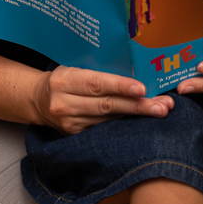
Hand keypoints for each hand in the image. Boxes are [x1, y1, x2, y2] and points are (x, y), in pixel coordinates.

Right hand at [33, 66, 174, 134]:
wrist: (40, 101)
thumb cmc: (66, 79)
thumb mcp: (75, 68)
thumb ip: (100, 71)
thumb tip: (137, 72)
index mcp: (64, 81)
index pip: (96, 84)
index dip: (120, 86)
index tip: (142, 88)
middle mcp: (65, 104)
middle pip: (106, 105)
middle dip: (137, 106)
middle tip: (162, 106)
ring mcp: (70, 123)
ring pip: (109, 120)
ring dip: (136, 117)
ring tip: (160, 111)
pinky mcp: (75, 135)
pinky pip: (105, 129)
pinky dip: (125, 124)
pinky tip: (142, 121)